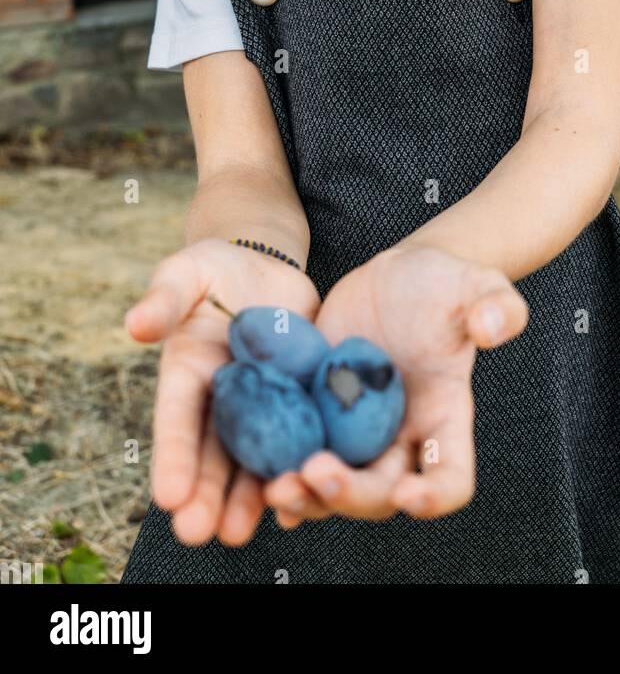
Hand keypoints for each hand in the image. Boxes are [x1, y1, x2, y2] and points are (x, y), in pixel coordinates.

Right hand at [124, 237, 320, 546]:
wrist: (265, 269)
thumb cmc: (215, 269)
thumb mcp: (187, 272)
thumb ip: (165, 297)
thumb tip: (135, 324)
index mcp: (186, 374)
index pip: (178, 418)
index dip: (173, 456)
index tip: (166, 496)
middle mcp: (220, 402)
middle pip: (212, 454)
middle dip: (204, 495)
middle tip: (200, 534)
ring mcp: (260, 407)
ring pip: (252, 461)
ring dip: (246, 499)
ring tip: (239, 534)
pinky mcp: (299, 403)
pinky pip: (296, 443)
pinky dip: (295, 475)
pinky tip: (299, 507)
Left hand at [264, 243, 528, 526]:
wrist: (397, 275)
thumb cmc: (444, 282)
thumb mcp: (476, 283)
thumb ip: (497, 304)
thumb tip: (496, 325)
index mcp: (444, 419)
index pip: (451, 478)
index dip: (434, 496)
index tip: (408, 494)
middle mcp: (400, 438)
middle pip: (380, 494)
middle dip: (349, 494)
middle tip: (315, 472)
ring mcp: (355, 431)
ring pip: (334, 489)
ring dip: (307, 498)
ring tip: (277, 486)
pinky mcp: (318, 414)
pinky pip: (299, 458)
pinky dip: (280, 476)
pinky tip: (257, 479)